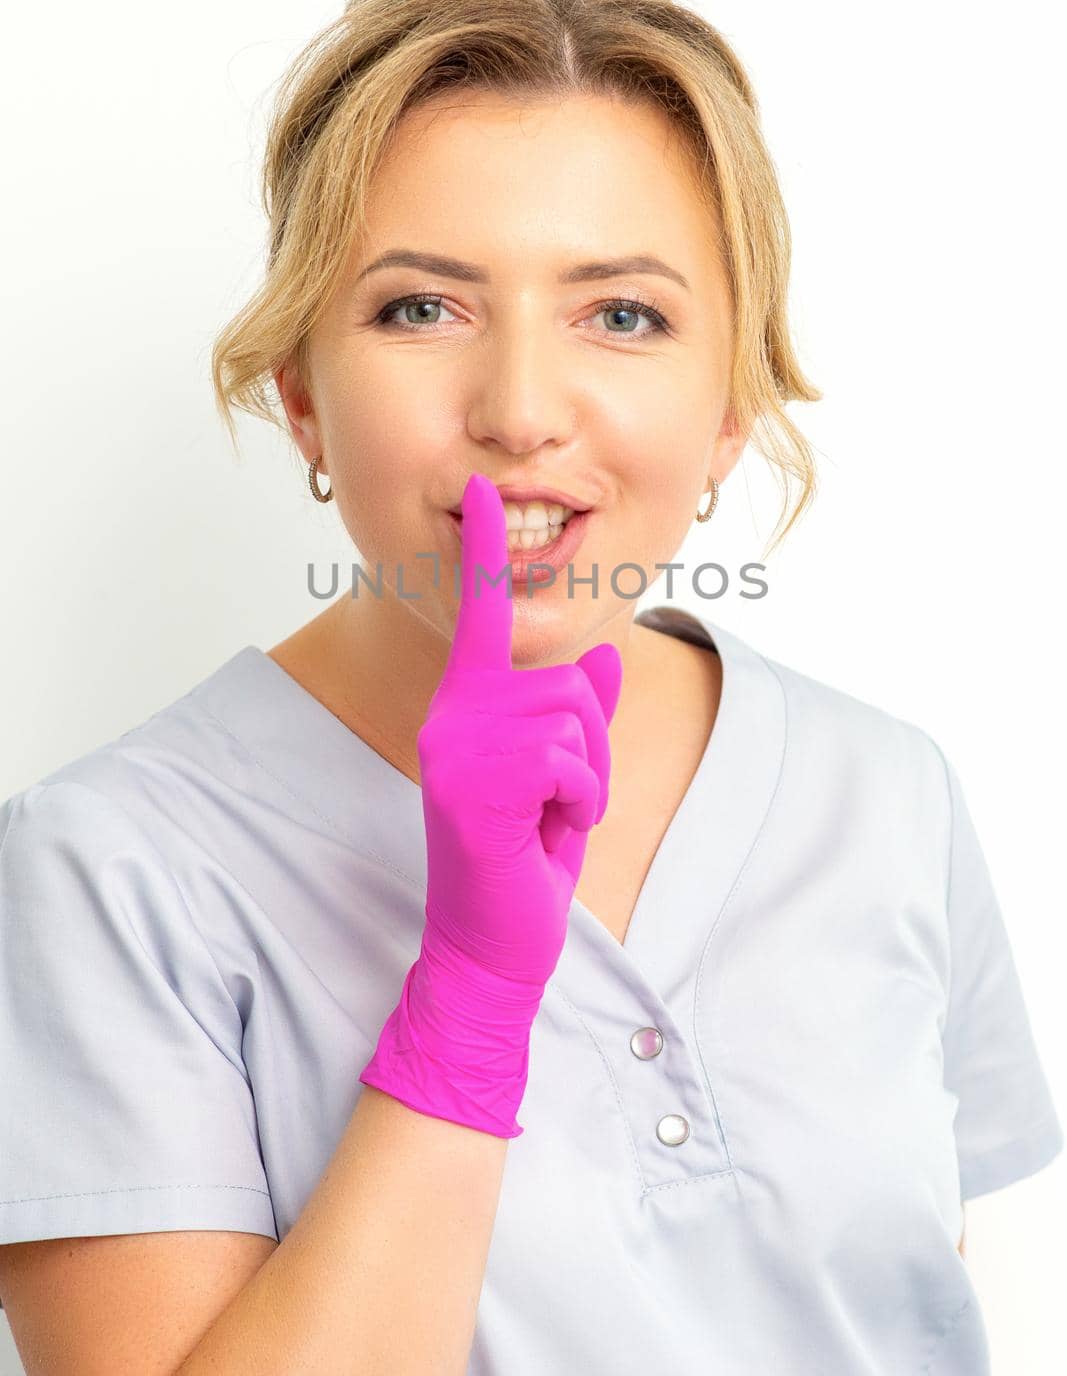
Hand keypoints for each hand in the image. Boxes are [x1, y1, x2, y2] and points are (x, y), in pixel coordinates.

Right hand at [359, 471, 622, 1136]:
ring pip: (573, 716)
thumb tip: (599, 657)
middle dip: (589, 743)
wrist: (492, 938)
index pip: (483, 613)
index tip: (480, 487)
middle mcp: (453, 713)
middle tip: (558, 800)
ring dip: (585, 778)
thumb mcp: (562, 775)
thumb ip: (578, 716)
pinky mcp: (475, 787)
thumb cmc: (525, 853)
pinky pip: (570, 762)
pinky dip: (579, 804)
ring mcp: (458, 749)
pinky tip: (542, 836)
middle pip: (566, 677)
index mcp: (466, 703)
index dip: (487, 549)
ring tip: (546, 818)